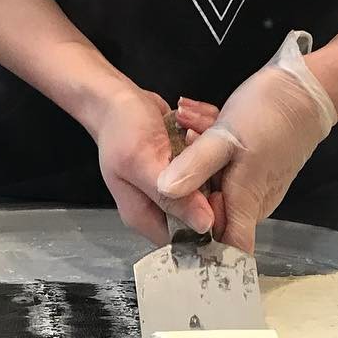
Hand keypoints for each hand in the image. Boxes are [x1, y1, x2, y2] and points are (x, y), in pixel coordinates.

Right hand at [86, 84, 215, 244]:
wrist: (116, 98)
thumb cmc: (121, 128)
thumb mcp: (143, 163)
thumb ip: (172, 197)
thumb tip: (204, 226)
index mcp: (145, 216)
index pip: (183, 239)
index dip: (206, 227)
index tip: (220, 197)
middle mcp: (159, 207)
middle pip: (199, 216)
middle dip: (212, 188)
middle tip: (214, 161)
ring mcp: (171, 188)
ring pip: (207, 190)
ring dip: (212, 164)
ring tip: (200, 137)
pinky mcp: (182, 171)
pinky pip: (206, 170)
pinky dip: (209, 150)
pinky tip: (199, 130)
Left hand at [156, 32, 336, 252]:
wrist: (304, 89)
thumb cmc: (268, 116)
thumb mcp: (225, 137)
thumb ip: (196, 166)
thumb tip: (165, 192)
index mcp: (245, 203)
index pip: (226, 246)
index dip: (200, 243)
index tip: (172, 220)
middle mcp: (249, 203)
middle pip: (207, 207)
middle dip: (190, 176)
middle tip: (186, 137)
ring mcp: (250, 185)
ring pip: (210, 180)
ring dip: (197, 152)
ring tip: (190, 120)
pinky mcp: (248, 168)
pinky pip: (220, 165)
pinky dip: (208, 143)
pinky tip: (199, 116)